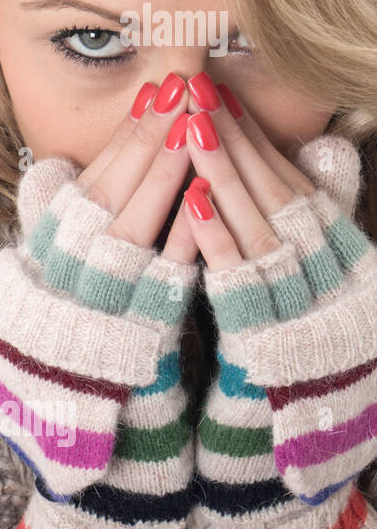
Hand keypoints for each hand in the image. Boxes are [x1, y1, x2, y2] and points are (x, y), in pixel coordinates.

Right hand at [0, 73, 200, 528]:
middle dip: (151, 137)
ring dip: (170, 173)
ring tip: (200, 123)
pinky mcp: (133, 334)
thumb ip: (44, 222)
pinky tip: (208, 200)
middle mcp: (67, 274)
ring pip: (137, 225)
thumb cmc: (58, 344)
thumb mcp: (38, 279)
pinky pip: (161, 276)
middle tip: (182, 85)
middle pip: (113, 193)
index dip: (122, 137)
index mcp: (44, 255)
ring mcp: (98, 304)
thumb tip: (49, 168)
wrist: (67, 428)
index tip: (151, 94)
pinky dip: (185, 236)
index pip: (87, 183)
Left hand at [181, 75, 376, 528]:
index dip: (252, 135)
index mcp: (337, 253)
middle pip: (276, 194)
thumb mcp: (315, 279)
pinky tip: (194, 202)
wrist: (305, 440)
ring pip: (260, 228)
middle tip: (199, 88)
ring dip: (224, 174)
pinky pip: (241, 282)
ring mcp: (303, 306)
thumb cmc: (301, 348)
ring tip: (191, 125)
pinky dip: (218, 240)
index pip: (290, 182)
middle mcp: (327, 275)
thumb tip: (329, 150)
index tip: (216, 92)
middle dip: (234, 140)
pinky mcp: (271, 340)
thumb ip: (322, 216)